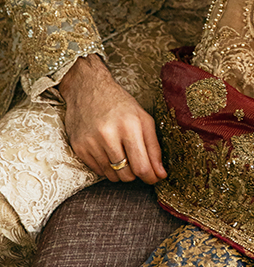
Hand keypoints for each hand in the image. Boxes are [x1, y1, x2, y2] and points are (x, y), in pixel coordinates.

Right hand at [60, 55, 166, 183]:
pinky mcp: (79, 147)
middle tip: (136, 161)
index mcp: (130, 126)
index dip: (150, 177)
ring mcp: (91, 142)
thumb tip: (160, 174)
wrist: (88, 89)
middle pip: (127, 175)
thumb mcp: (143, 119)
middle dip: (135, 173)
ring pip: (112, 176)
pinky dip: (106, 167)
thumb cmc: (120, 104)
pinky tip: (107, 151)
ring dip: (120, 171)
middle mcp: (109, 135)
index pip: (142, 166)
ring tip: (121, 153)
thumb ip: (154, 148)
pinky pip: (98, 171)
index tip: (154, 178)